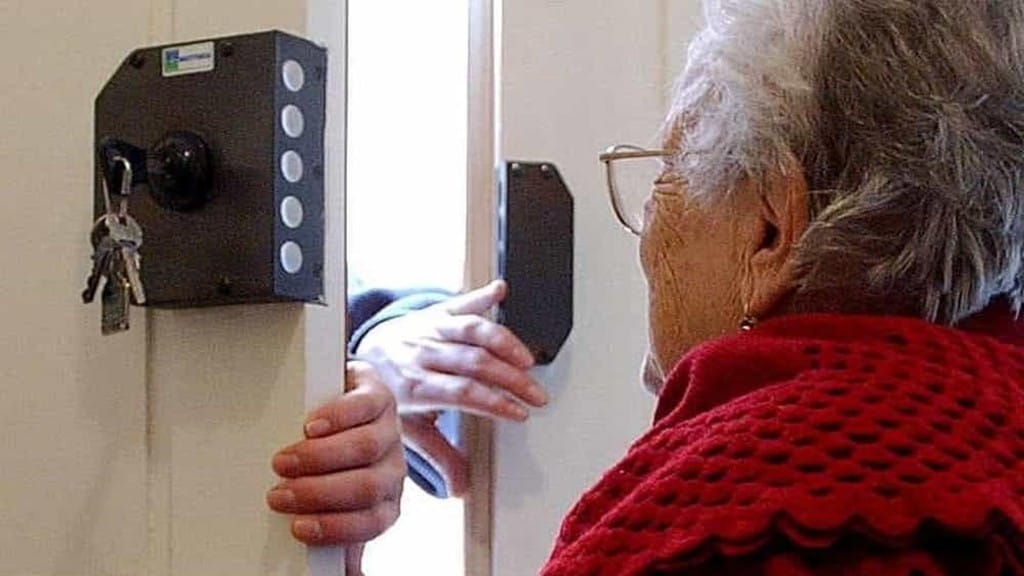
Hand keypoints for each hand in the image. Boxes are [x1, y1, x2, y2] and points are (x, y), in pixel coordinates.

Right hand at [267, 361, 405, 548]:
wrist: (351, 409)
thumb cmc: (339, 468)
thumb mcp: (337, 508)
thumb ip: (335, 539)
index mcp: (384, 503)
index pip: (371, 522)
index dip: (335, 528)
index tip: (297, 528)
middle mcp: (392, 468)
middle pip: (365, 485)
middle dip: (318, 493)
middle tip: (280, 494)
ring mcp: (389, 429)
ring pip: (364, 446)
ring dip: (320, 457)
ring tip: (284, 461)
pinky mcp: (379, 394)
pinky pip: (366, 405)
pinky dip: (337, 417)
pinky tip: (311, 426)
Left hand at [355, 279, 547, 495]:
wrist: (363, 355)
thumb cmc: (389, 392)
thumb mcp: (406, 428)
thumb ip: (438, 455)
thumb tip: (460, 489)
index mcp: (415, 385)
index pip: (461, 392)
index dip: (493, 402)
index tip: (519, 413)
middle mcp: (423, 353)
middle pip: (474, 362)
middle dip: (511, 379)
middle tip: (537, 394)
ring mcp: (430, 329)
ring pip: (471, 330)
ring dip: (504, 342)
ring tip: (528, 359)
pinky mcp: (437, 311)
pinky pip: (460, 301)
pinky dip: (481, 294)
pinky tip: (500, 290)